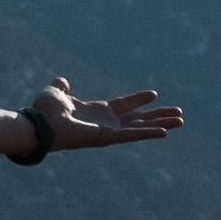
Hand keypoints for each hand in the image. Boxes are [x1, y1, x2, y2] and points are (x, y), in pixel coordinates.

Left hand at [24, 77, 184, 157]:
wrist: (40, 124)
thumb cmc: (45, 112)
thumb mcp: (55, 93)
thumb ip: (61, 87)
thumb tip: (62, 81)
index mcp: (97, 112)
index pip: (123, 105)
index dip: (138, 99)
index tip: (154, 94)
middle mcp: (106, 123)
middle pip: (139, 119)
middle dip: (159, 116)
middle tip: (179, 114)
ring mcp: (109, 132)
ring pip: (141, 128)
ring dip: (161, 125)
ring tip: (181, 121)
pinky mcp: (108, 138)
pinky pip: (132, 135)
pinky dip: (148, 133)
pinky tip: (165, 132)